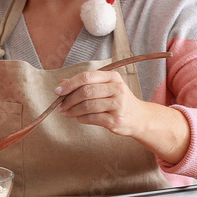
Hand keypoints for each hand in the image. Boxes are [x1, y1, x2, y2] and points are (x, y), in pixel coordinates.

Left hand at [54, 69, 190, 164]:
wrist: (139, 118)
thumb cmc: (117, 100)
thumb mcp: (104, 87)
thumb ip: (84, 84)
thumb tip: (61, 84)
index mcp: (113, 77)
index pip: (86, 77)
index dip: (69, 84)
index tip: (58, 91)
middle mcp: (117, 89)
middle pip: (85, 92)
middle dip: (69, 99)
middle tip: (60, 106)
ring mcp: (118, 105)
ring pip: (87, 106)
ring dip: (72, 110)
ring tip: (66, 113)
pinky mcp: (116, 119)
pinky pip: (92, 118)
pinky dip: (81, 118)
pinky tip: (78, 118)